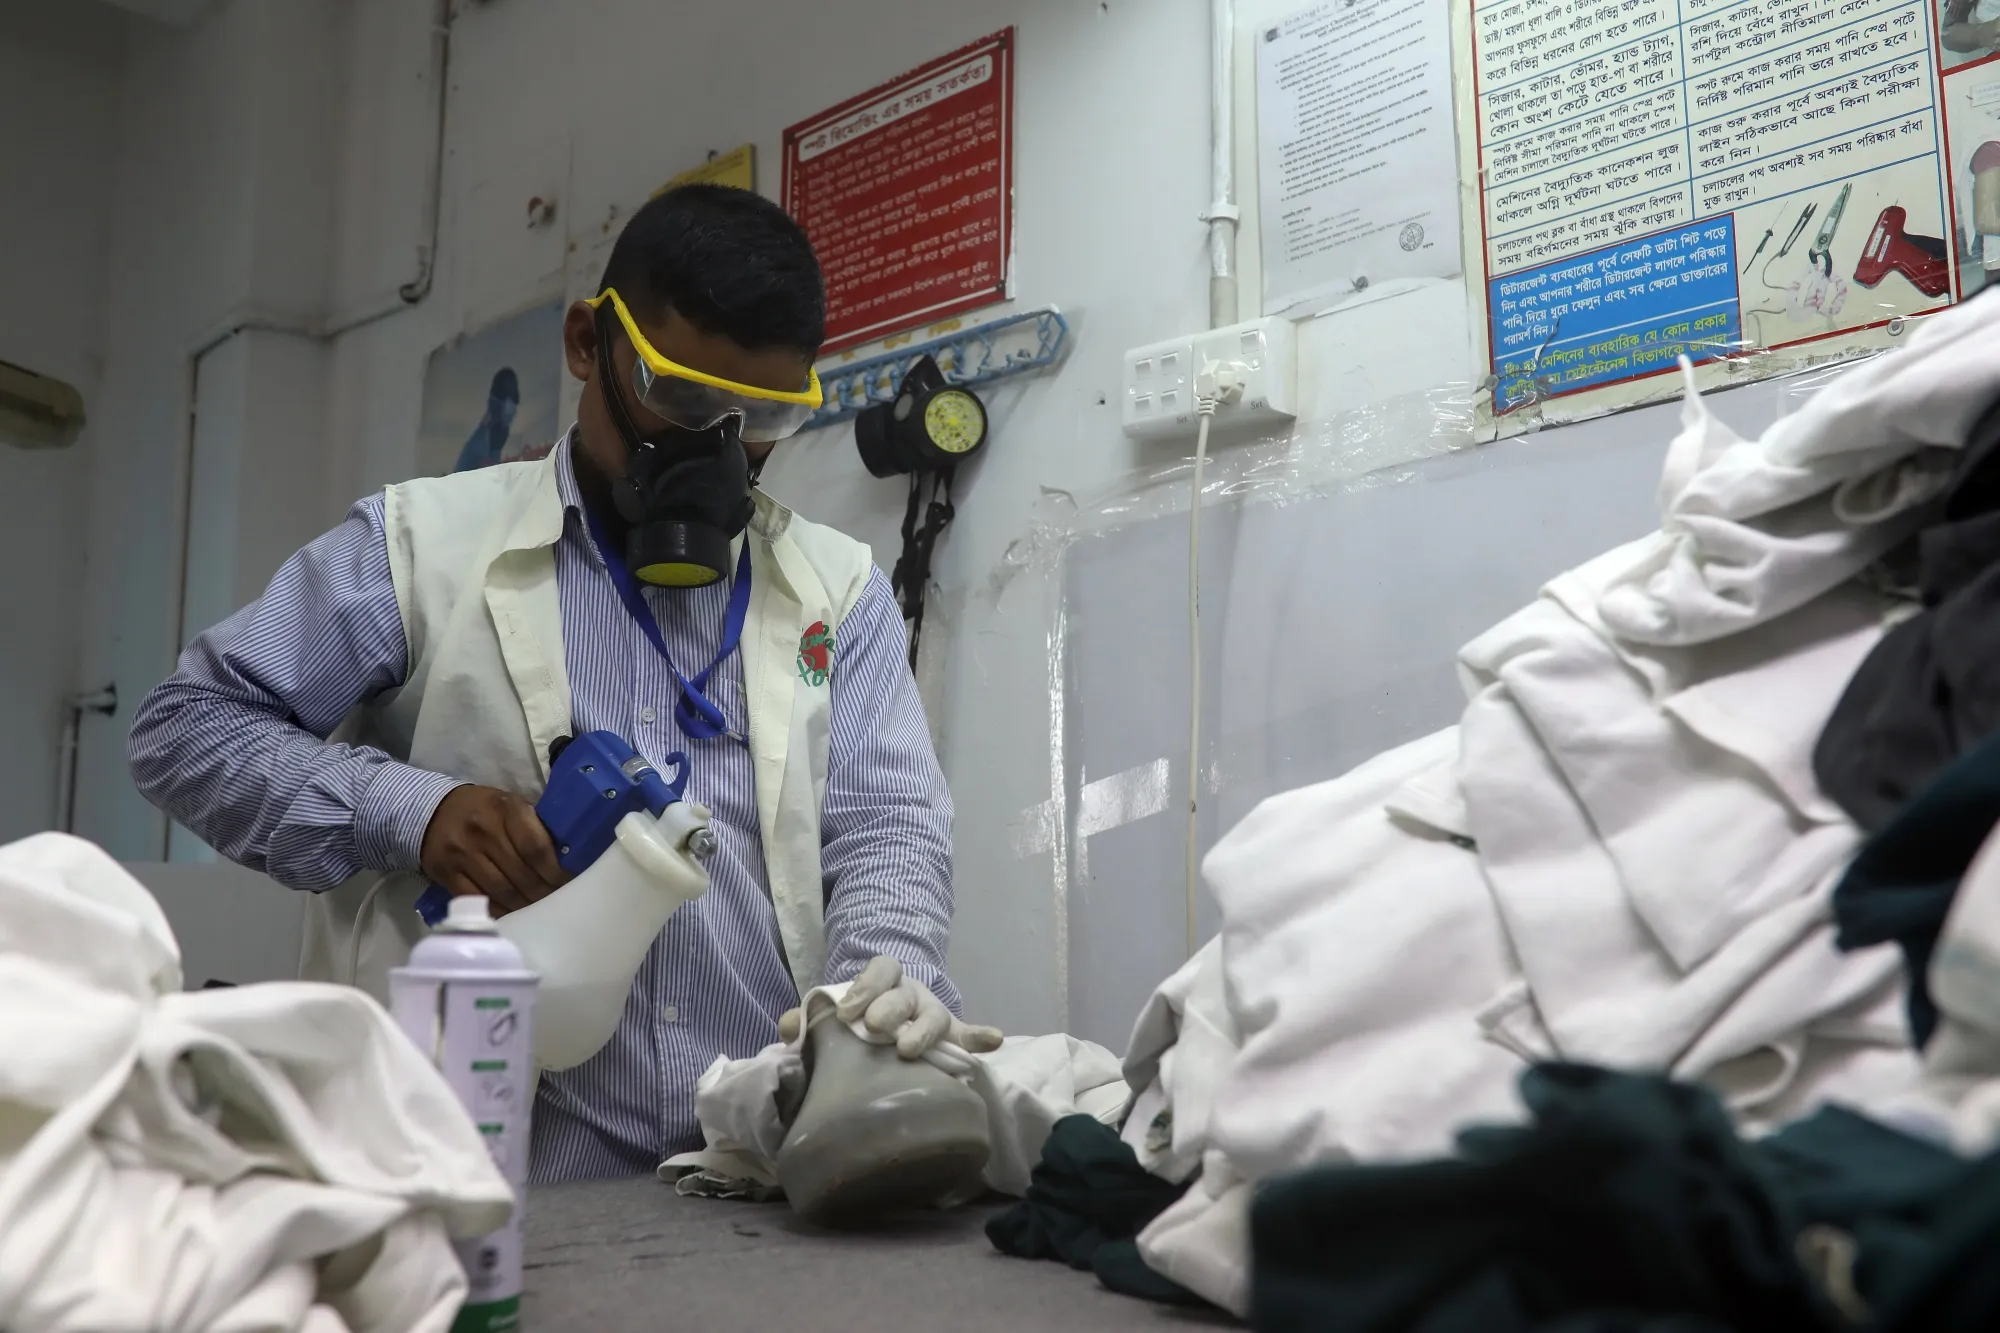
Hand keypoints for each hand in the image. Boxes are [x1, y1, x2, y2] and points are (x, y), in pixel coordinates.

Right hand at [419, 785, 568, 915]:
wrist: (432, 812)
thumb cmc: (483, 810)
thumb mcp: (510, 805)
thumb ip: (534, 826)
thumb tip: (567, 855)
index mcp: (506, 808)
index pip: (536, 847)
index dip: (554, 870)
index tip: (566, 881)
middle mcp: (483, 830)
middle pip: (521, 873)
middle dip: (542, 892)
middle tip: (554, 899)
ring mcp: (462, 853)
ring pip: (502, 890)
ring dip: (523, 904)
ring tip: (535, 907)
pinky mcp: (446, 873)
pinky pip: (478, 898)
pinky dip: (498, 908)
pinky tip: (510, 909)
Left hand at [809, 955, 1003, 1058]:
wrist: (887, 1032)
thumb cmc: (857, 1023)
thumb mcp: (832, 1015)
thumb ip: (808, 1019)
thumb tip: (789, 1027)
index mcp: (883, 982)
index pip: (880, 968)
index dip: (865, 986)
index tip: (848, 1012)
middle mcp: (911, 994)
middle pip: (904, 994)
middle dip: (889, 1009)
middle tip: (874, 1027)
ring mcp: (933, 1014)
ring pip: (934, 1016)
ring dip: (924, 1030)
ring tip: (908, 1048)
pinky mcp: (951, 1039)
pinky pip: (967, 1036)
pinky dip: (980, 1037)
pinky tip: (992, 1040)